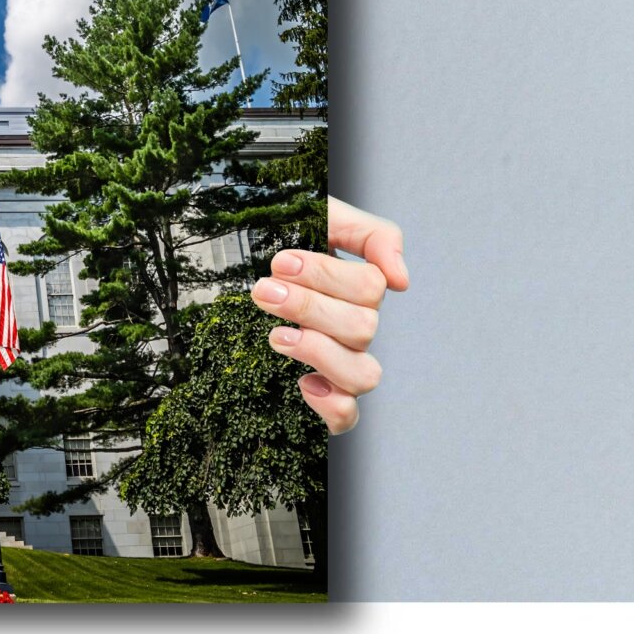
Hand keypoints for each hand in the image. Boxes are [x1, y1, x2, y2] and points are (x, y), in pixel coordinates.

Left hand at [251, 196, 407, 435]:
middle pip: (363, 328)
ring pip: (363, 374)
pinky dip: (331, 404)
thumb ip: (372, 235)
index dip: (326, 275)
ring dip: (319, 352)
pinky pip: (346, 416)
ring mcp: (340, 364)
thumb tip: (401, 280)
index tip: (281, 262)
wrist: (233, 257)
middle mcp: (354, 329)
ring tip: (276, 335)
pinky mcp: (321, 395)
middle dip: (309, 307)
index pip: (370, 287)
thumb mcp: (323, 216)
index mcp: (358, 289)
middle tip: (265, 291)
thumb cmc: (280, 239)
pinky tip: (303, 383)